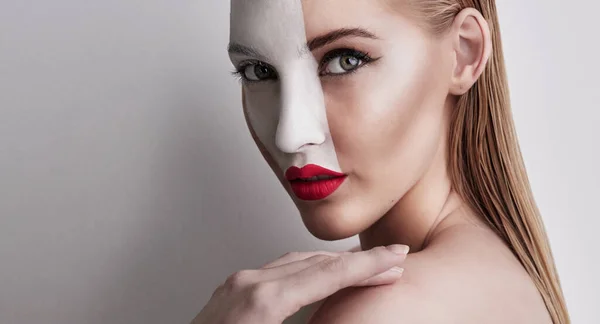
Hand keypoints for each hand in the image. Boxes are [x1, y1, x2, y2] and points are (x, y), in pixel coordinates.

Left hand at [191, 244, 409, 323]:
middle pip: (317, 262)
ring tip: (363, 267)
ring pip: (298, 261)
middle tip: (392, 260)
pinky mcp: (232, 288)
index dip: (368, 265)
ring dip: (334, 263)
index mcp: (264, 301)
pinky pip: (279, 269)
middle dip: (358, 261)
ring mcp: (239, 282)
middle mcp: (251, 283)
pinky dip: (308, 268)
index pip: (329, 274)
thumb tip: (340, 315)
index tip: (397, 257)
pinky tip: (320, 274)